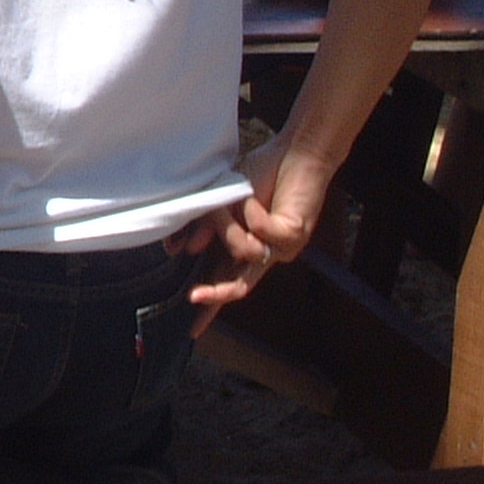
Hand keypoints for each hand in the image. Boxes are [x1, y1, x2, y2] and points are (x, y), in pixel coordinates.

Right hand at [180, 134, 333, 332]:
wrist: (296, 155)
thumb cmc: (261, 174)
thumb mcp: (223, 199)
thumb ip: (207, 225)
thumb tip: (187, 250)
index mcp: (247, 245)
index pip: (225, 278)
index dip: (210, 301)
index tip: (193, 329)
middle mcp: (266, 252)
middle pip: (239, 285)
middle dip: (216, 293)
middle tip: (195, 297)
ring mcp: (281, 247)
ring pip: (245, 252)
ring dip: (230, 226)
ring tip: (236, 200)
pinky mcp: (295, 236)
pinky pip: (261, 231)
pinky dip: (251, 211)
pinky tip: (256, 198)